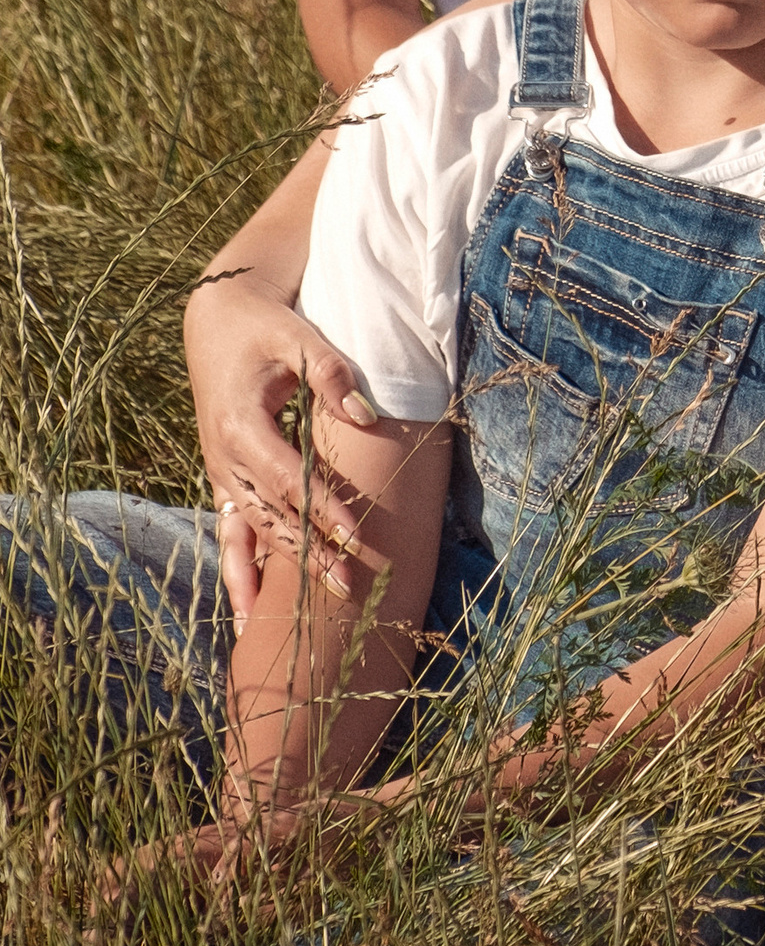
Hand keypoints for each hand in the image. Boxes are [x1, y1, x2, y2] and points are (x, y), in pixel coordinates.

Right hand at [184, 270, 376, 619]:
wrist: (216, 324)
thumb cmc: (265, 330)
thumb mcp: (300, 339)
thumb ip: (332, 375)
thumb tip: (368, 416)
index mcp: (241, 426)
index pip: (288, 478)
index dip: (321, 508)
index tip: (356, 535)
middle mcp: (223, 459)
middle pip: (269, 516)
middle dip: (308, 554)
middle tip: (349, 587)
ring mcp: (219, 475)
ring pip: (249, 534)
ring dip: (276, 577)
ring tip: (302, 621)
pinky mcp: (223, 482)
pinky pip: (230, 536)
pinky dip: (239, 577)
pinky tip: (247, 620)